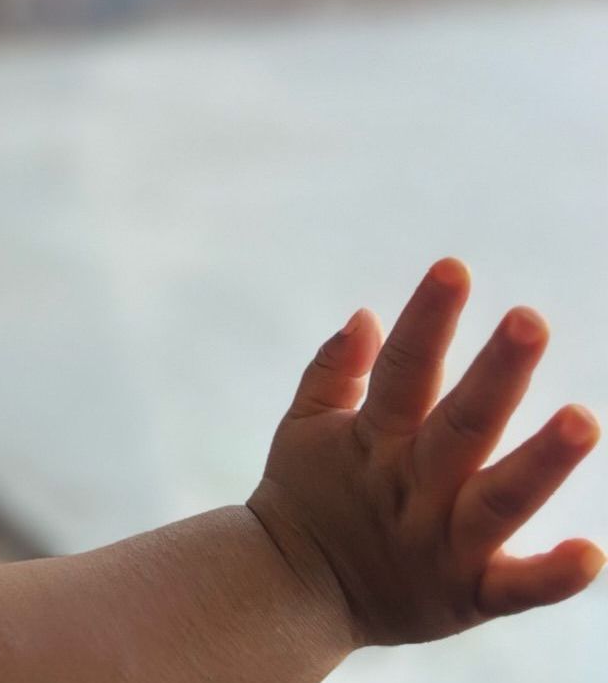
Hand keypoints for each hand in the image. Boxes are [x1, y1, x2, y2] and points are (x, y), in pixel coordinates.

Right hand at [247, 258, 602, 648]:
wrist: (289, 593)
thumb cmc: (308, 496)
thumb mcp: (303, 427)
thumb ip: (333, 370)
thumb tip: (366, 314)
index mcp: (372, 442)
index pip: (403, 370)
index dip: (427, 320)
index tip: (454, 268)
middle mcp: (412, 488)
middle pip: (459, 426)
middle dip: (496, 375)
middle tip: (530, 321)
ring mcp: (441, 543)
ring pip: (498, 501)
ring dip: (541, 462)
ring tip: (583, 420)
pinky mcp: (466, 598)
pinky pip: (513, 590)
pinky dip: (551, 576)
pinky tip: (592, 554)